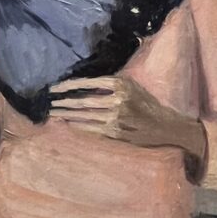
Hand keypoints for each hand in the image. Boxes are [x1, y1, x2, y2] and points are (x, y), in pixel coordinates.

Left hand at [49, 76, 204, 156]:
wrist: (166, 125)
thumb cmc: (146, 104)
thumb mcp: (130, 87)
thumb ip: (109, 86)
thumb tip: (81, 88)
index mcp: (121, 84)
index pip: (87, 83)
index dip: (68, 86)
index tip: (54, 89)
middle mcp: (119, 100)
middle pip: (83, 101)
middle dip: (64, 103)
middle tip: (50, 103)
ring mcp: (118, 118)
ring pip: (85, 117)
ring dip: (67, 116)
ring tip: (54, 114)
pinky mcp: (117, 133)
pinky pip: (92, 129)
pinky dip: (78, 126)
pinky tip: (69, 124)